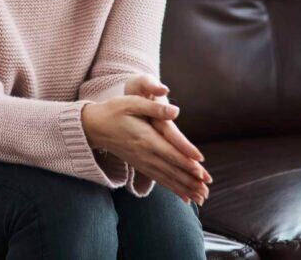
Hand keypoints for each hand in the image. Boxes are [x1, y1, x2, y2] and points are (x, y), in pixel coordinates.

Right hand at [123, 75, 211, 204]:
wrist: (93, 127)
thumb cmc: (114, 111)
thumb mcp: (132, 102)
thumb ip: (154, 107)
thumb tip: (176, 111)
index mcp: (145, 138)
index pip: (169, 153)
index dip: (186, 162)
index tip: (201, 171)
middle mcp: (144, 154)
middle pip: (171, 170)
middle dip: (190, 181)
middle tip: (207, 190)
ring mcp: (141, 162)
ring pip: (167, 178)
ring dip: (184, 188)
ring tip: (201, 198)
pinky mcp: (140, 165)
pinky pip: (159, 180)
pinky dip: (173, 189)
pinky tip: (185, 198)